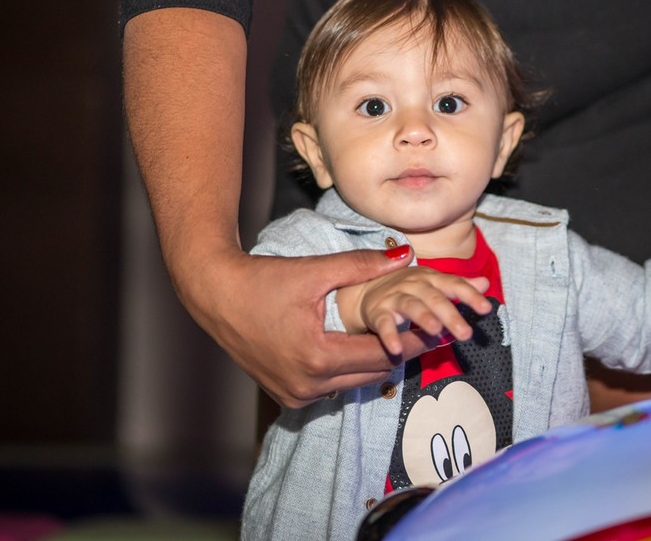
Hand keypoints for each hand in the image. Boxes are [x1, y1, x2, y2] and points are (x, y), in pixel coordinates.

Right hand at [172, 242, 431, 407]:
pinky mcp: (285, 394)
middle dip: (397, 353)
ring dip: (372, 362)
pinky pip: (330, 386)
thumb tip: (405, 255)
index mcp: (317, 357)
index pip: (381, 354)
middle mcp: (307, 385)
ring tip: (396, 337)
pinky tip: (357, 347)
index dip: (412, 342)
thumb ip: (362, 266)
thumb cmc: (262, 280)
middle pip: (370, 373)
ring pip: (352, 382)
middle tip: (423, 334)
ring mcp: (294, 394)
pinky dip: (346, 369)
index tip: (435, 330)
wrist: (215, 294)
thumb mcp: (315, 270)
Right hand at [336, 266, 491, 356]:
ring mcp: (394, 297)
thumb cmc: (406, 289)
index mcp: (430, 277)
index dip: (470, 295)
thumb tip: (485, 284)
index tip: (486, 309)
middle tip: (466, 333)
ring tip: (436, 332)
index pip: (453, 284)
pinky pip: (383, 324)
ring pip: (411, 306)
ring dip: (424, 318)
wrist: (364, 288)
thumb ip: (458, 286)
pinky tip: (397, 349)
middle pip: (434, 298)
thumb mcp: (433, 284)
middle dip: (451, 314)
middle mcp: (413, 284)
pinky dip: (390, 335)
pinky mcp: (377, 312)